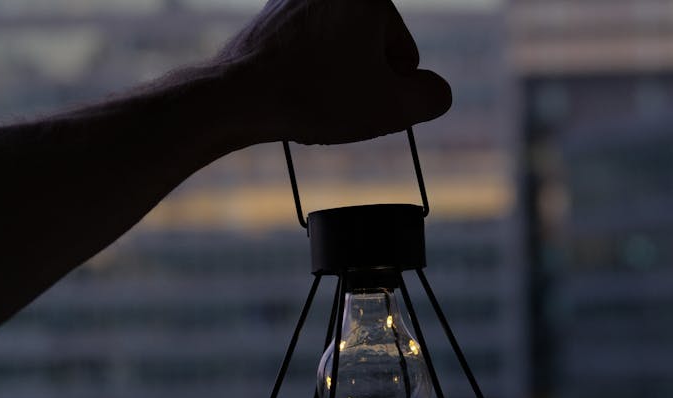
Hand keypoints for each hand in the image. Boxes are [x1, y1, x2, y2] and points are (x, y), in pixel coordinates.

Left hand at [217, 0, 451, 144]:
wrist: (237, 96)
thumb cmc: (316, 96)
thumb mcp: (393, 107)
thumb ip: (431, 98)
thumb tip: (435, 91)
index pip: (403, 55)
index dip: (392, 92)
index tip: (367, 106)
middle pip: (368, 50)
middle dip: (362, 84)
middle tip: (342, 110)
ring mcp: (294, 2)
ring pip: (335, 54)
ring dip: (334, 83)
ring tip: (316, 106)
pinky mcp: (267, 20)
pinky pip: (303, 54)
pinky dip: (305, 77)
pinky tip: (295, 98)